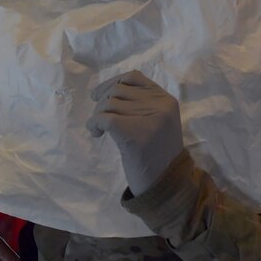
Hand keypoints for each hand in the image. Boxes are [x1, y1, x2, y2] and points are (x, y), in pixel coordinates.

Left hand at [87, 70, 183, 195]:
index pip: (134, 77)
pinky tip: (96, 133)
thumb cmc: (157, 155)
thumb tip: (108, 90)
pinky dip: (94, 124)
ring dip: (98, 115)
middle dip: (103, 102)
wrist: (165, 183)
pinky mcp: (133, 132)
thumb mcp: (158, 122)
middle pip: (118, 90)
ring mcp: (148, 117)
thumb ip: (142, 104)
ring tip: (99, 130)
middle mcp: (159, 104)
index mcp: (166, 100)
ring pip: (109, 103)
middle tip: (99, 119)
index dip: (113, 83)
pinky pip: (103, 118)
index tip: (100, 95)